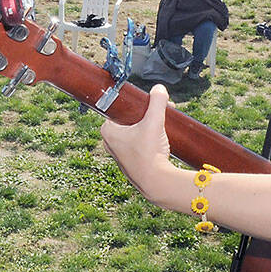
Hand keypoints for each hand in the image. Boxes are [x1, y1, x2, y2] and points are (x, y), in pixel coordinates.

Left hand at [101, 85, 174, 201]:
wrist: (155, 182)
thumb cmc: (149, 152)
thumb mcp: (153, 121)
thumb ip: (157, 102)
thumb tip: (159, 89)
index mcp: (108, 131)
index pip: (120, 109)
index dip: (136, 104)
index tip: (148, 104)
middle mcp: (109, 143)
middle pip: (129, 120)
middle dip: (146, 115)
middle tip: (160, 113)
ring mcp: (119, 155)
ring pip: (134, 133)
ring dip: (148, 128)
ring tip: (163, 127)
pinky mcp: (130, 163)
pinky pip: (138, 145)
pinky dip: (148, 140)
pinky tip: (160, 141)